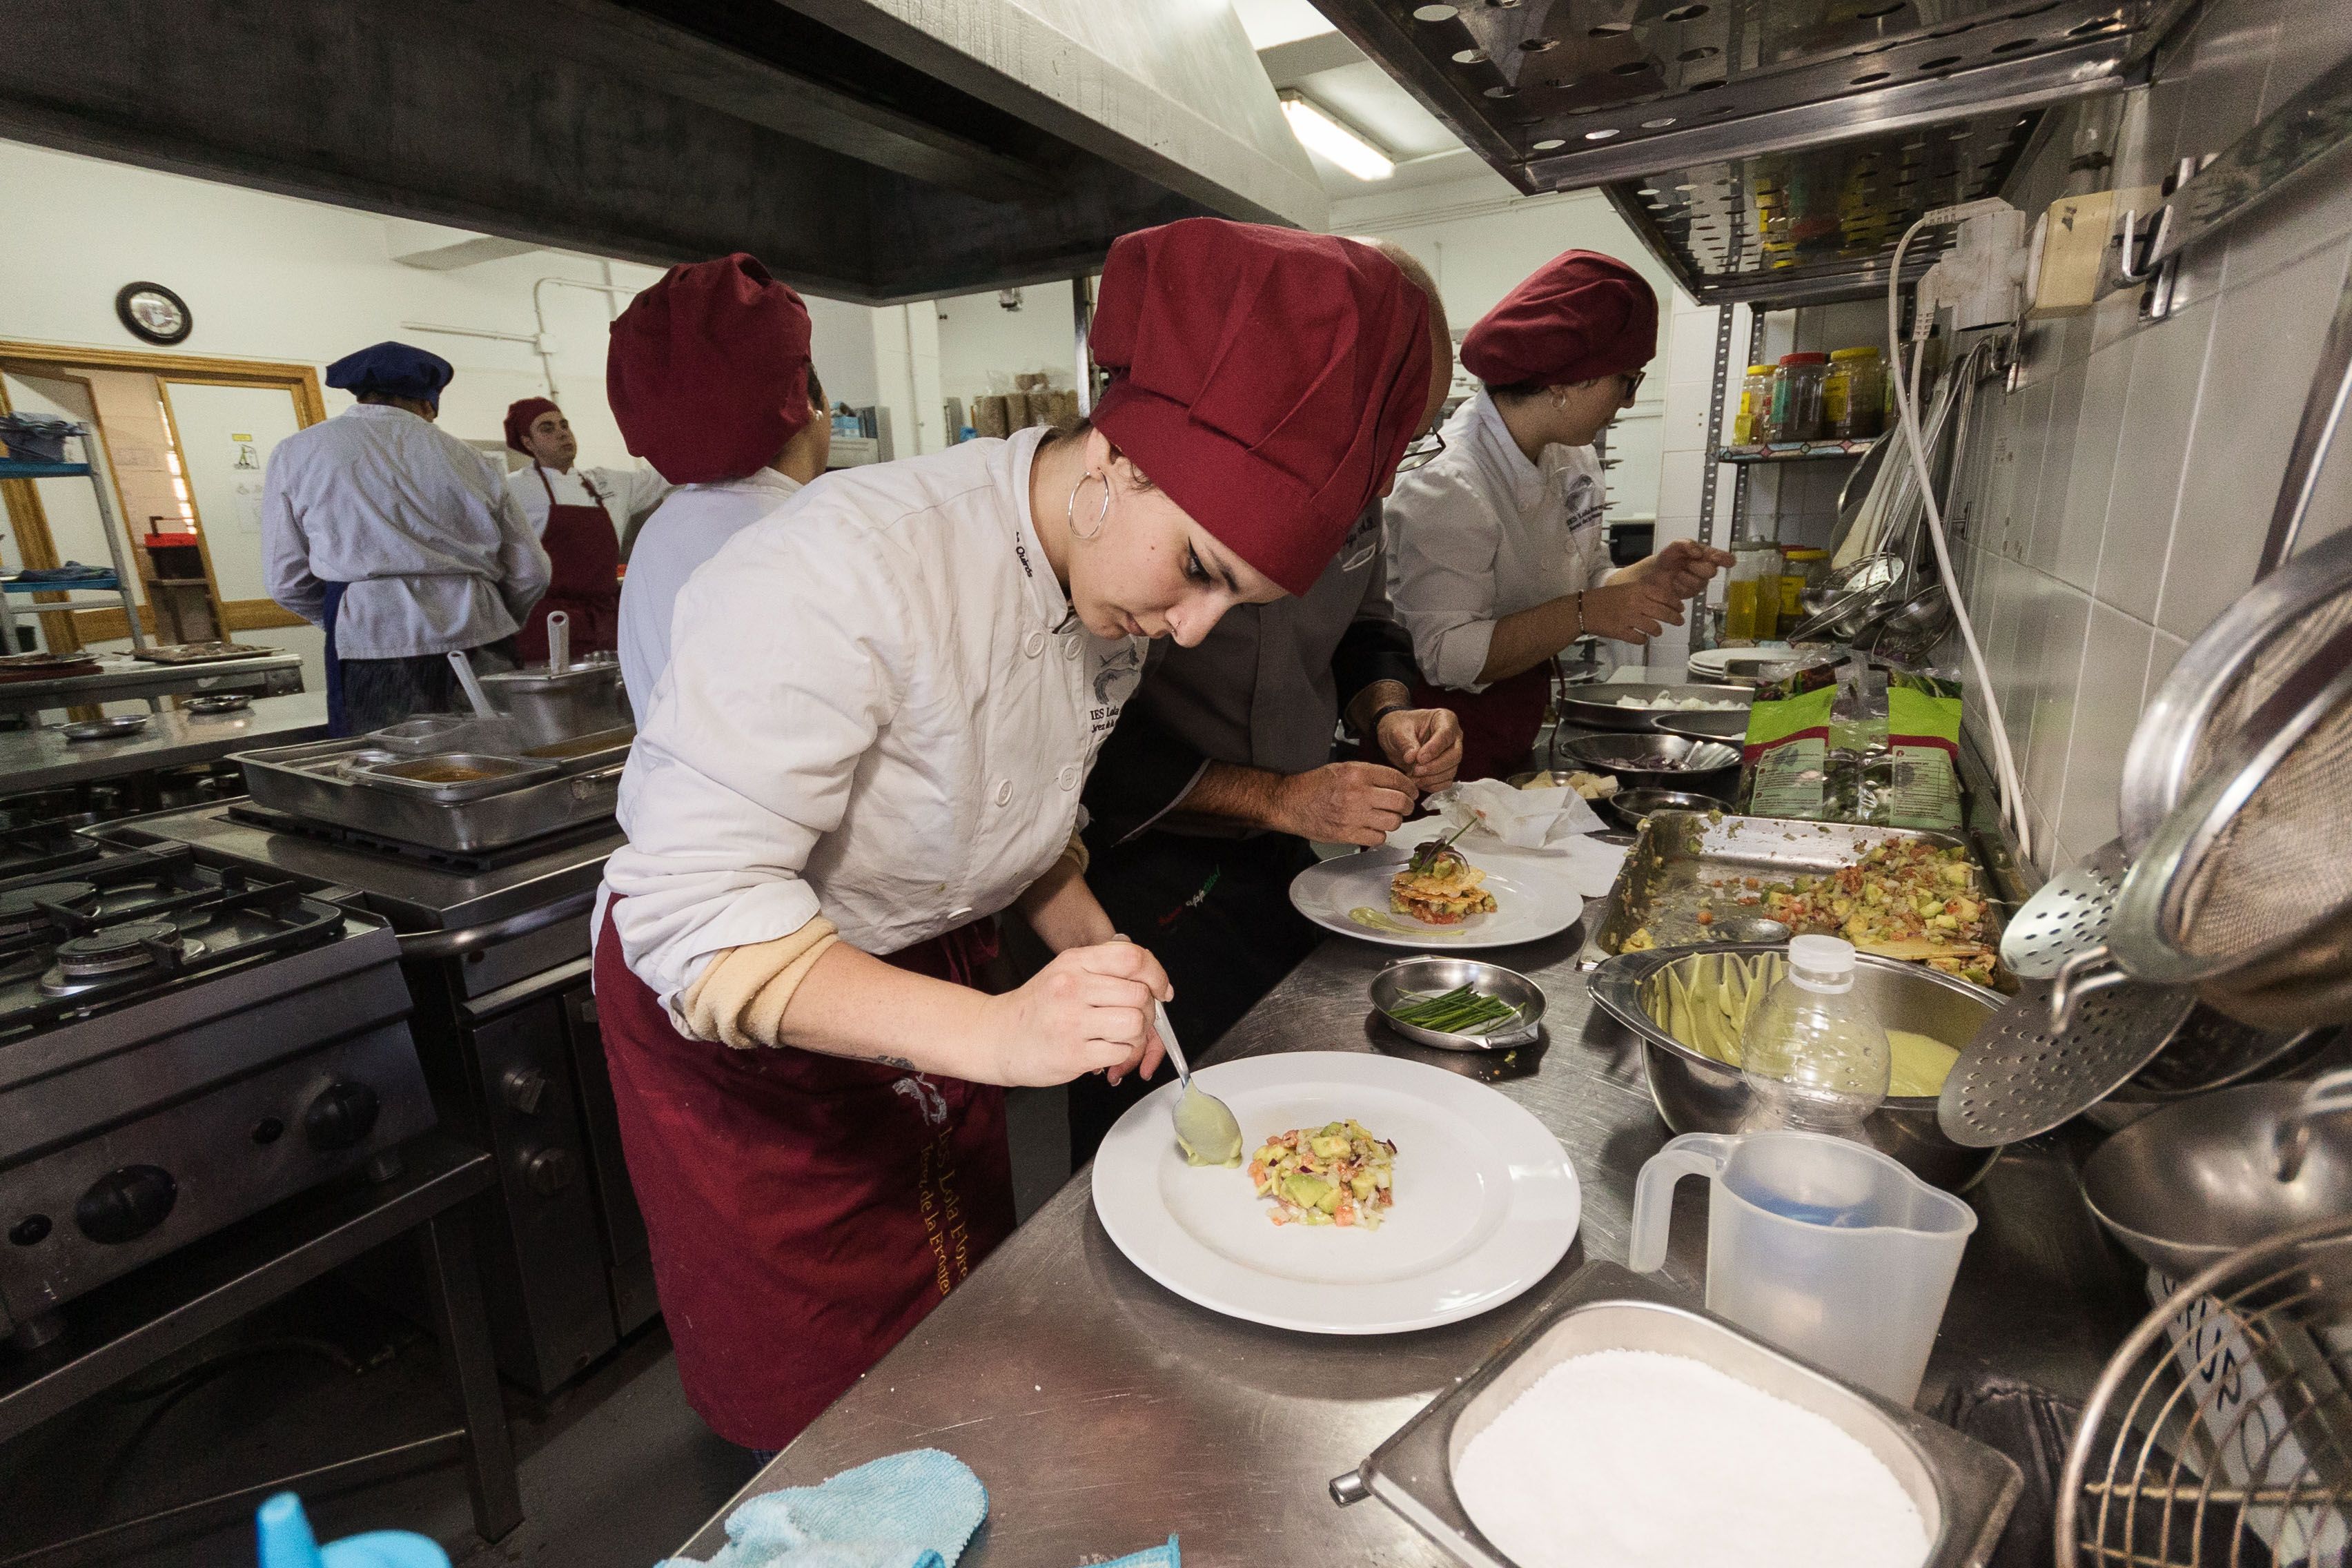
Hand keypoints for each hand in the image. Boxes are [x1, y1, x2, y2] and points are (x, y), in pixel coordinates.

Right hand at [976, 941, 1170, 1087]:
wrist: (998, 1037)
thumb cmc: (1037, 1007)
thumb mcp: (1065, 971)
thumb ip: (1104, 968)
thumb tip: (1152, 979)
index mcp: (1075, 962)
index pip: (1132, 958)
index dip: (1156, 974)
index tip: (1161, 989)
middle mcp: (1073, 987)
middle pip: (1140, 995)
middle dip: (1147, 1011)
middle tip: (1133, 1019)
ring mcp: (1072, 1022)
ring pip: (1136, 1025)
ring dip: (1136, 1036)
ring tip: (1118, 1037)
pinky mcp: (1074, 1054)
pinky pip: (1122, 1052)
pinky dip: (1121, 1054)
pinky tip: (1104, 1051)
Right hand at [1271, 761, 1417, 847]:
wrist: (1291, 802)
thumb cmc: (1315, 785)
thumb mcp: (1343, 768)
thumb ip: (1368, 773)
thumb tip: (1395, 782)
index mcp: (1357, 773)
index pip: (1396, 779)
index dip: (1409, 787)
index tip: (1412, 792)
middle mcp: (1358, 793)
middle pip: (1399, 802)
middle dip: (1407, 806)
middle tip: (1406, 807)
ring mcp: (1353, 815)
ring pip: (1392, 822)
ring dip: (1394, 821)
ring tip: (1387, 819)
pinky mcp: (1347, 834)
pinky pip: (1378, 838)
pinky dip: (1379, 835)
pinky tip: (1372, 829)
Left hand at [1376, 708, 1461, 794]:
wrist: (1396, 736)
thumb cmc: (1399, 726)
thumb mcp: (1398, 730)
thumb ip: (1406, 743)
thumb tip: (1412, 758)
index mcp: (1444, 719)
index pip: (1446, 735)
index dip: (1434, 749)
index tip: (1419, 758)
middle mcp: (1453, 736)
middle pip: (1454, 755)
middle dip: (1434, 766)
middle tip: (1415, 770)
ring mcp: (1452, 753)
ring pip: (1451, 770)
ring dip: (1432, 778)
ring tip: (1412, 777)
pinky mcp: (1447, 769)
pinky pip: (1446, 781)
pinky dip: (1432, 785)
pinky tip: (1418, 782)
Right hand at [1579, 576, 1690, 643]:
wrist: (1584, 609)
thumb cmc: (1605, 598)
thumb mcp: (1625, 588)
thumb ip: (1643, 592)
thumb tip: (1663, 600)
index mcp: (1637, 590)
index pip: (1664, 596)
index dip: (1675, 603)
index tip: (1680, 608)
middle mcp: (1635, 602)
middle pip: (1663, 612)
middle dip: (1675, 619)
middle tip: (1679, 622)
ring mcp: (1628, 618)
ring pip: (1654, 628)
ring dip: (1658, 631)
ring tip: (1657, 631)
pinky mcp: (1621, 632)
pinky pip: (1640, 639)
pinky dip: (1643, 640)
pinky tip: (1641, 637)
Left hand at [1643, 539, 1735, 597]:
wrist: (1655, 573)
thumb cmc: (1668, 558)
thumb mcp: (1675, 546)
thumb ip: (1686, 544)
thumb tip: (1698, 552)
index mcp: (1707, 555)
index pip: (1725, 558)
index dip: (1725, 559)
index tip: (1716, 558)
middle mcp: (1706, 569)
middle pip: (1711, 571)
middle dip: (1697, 567)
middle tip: (1687, 564)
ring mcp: (1701, 582)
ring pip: (1699, 583)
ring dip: (1685, 577)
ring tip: (1678, 573)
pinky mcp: (1693, 593)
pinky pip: (1689, 591)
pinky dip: (1679, 586)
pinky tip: (1675, 582)